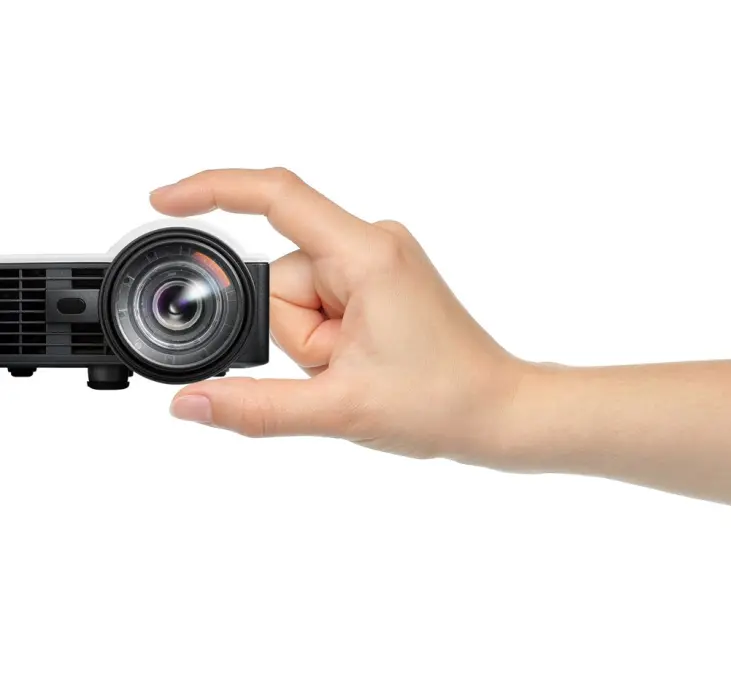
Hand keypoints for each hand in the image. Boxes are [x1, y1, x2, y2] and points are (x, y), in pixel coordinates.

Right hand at [149, 168, 532, 464]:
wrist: (496, 411)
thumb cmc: (442, 400)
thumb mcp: (338, 408)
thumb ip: (255, 407)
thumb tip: (189, 402)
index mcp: (366, 255)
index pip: (276, 196)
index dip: (212, 190)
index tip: (164, 201)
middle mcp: (372, 243)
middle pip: (283, 277)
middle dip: (295, 335)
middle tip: (342, 369)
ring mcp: (378, 261)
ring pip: (300, 296)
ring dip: (313, 343)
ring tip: (358, 369)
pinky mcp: (380, 280)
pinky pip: (323, 301)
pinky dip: (325, 338)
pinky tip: (361, 362)